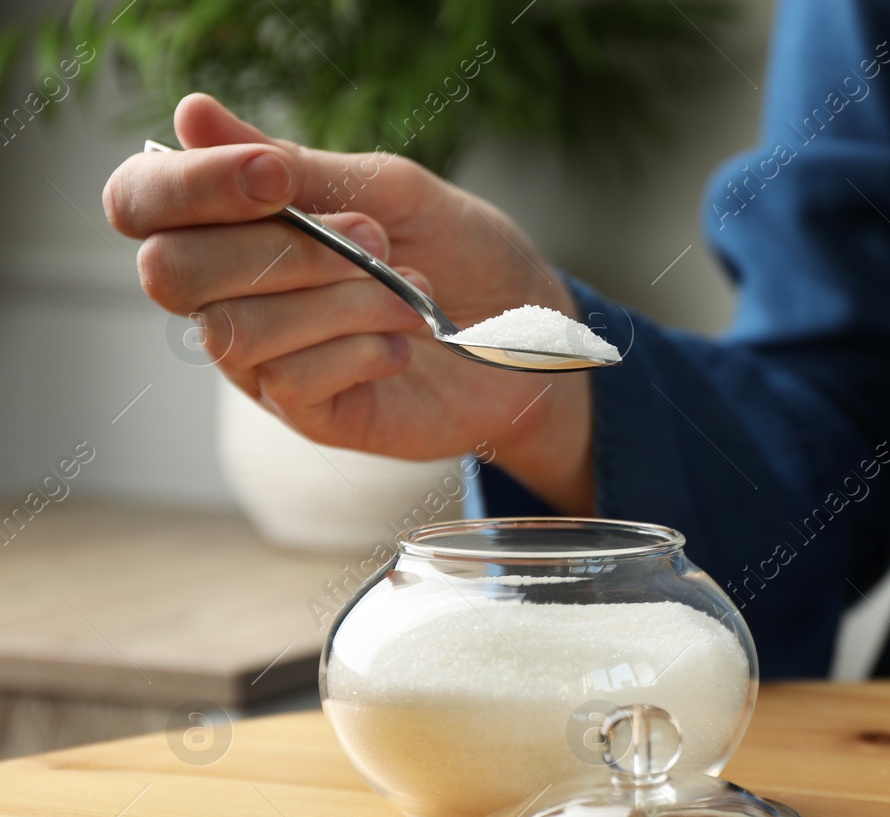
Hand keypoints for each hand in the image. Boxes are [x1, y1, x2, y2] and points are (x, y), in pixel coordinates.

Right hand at [103, 94, 593, 512]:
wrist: (534, 339)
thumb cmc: (465, 259)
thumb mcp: (392, 193)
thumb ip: (295, 165)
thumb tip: (192, 115)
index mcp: (236, 227)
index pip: (141, 203)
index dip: (188, 186)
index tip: (278, 179)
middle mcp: (231, 296)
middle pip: (170, 272)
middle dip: (283, 250)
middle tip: (376, 239)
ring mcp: (265, 363)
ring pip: (235, 331)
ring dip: (338, 301)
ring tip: (411, 292)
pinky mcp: (310, 415)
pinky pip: (290, 380)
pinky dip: (359, 348)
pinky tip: (404, 344)